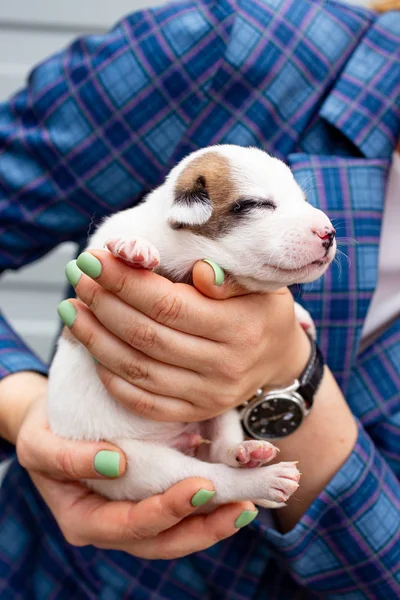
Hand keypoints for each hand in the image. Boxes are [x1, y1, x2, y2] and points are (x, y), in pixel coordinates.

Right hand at [15, 393, 255, 558]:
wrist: (47, 425)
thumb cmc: (41, 434)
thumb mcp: (38, 444)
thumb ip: (67, 458)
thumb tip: (116, 462)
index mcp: (84, 521)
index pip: (130, 526)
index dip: (166, 510)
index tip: (199, 486)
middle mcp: (112, 526)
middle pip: (163, 541)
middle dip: (204, 527)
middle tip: (242, 506)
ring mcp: (131, 513)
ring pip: (177, 531)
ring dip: (213, 520)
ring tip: (248, 503)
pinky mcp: (147, 494)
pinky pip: (179, 508)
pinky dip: (207, 502)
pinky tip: (232, 488)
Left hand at [60, 251, 310, 421]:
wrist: (278, 358)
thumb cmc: (261, 310)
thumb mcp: (260, 284)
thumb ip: (229, 278)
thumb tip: (199, 272)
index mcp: (239, 328)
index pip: (168, 304)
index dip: (126, 282)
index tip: (95, 258)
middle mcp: (223, 367)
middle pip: (147, 336)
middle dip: (104, 303)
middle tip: (78, 276)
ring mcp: (207, 396)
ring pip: (138, 369)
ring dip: (96, 338)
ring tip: (72, 309)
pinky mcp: (194, 412)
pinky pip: (143, 401)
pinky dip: (111, 377)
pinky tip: (92, 349)